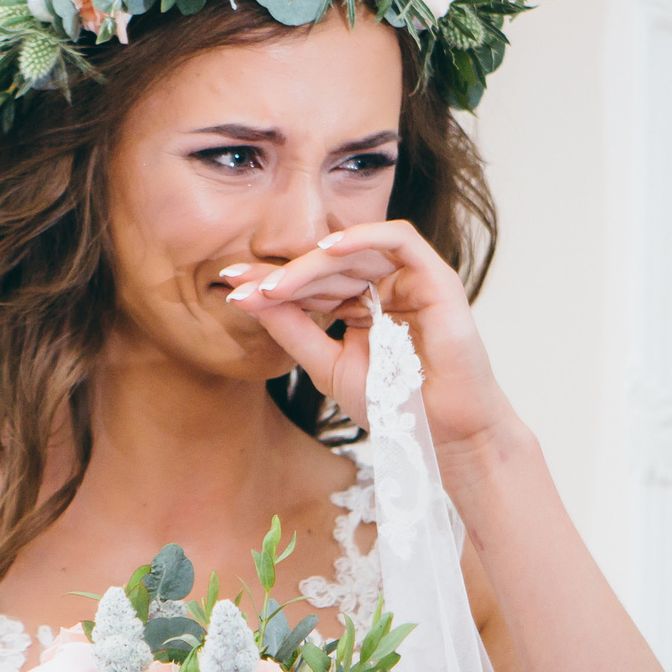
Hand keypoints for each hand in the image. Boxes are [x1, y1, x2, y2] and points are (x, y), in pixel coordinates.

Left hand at [223, 220, 516, 456]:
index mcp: (359, 307)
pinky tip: (328, 248)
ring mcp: (410, 281)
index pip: (312, 285)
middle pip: (329, 266)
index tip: (231, 285)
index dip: (273, 282)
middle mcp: (384, 288)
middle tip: (249, 286)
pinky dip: (364, 235)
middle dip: (286, 273)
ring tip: (278, 282)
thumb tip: (247, 298)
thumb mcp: (328, 366)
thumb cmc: (394, 406)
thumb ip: (293, 330)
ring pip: (356, 250)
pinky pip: (399, 239)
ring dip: (313, 262)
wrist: (440, 435)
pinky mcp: (435, 277)